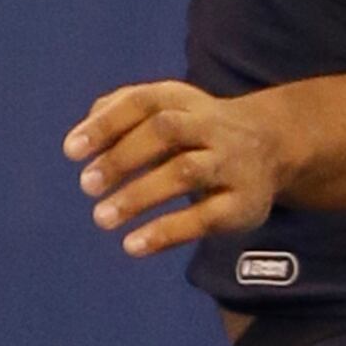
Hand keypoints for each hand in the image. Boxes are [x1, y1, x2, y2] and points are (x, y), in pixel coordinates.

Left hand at [64, 79, 288, 259]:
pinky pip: (206, 217)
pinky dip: (166, 232)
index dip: (106, 125)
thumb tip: (83, 135)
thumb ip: (121, 112)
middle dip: (123, 157)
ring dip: (140, 195)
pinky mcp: (243, 204)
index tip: (71, 151)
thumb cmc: (198, 130)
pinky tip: (133, 245)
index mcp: (184, 101)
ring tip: (102, 217)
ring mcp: (231, 164)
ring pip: (186, 172)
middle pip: (166, 132)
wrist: (273, 144)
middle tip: (86, 185)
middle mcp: (211, 126)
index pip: (143, 103)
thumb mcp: (166, 109)